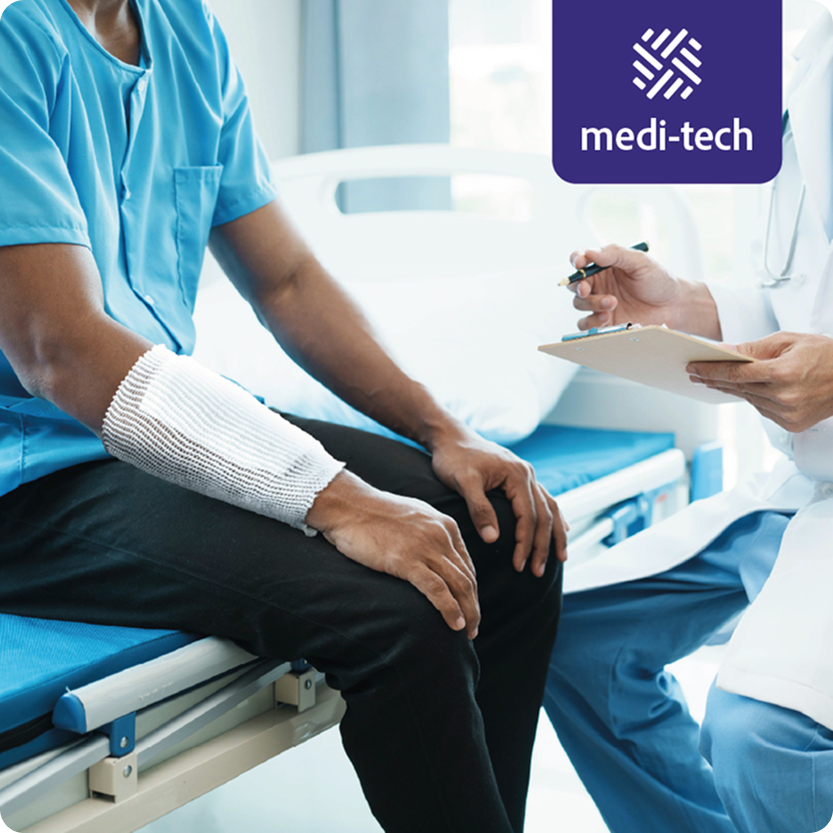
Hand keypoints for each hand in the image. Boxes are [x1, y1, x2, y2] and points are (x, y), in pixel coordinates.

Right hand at [306, 470, 480, 637]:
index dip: (471, 590)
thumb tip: (434, 553)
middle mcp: (441, 535)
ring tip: (467, 632)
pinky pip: (437, 589)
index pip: (467, 564)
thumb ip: (429, 532)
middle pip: (467, 577)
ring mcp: (425, 547)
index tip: (469, 607)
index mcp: (445, 525)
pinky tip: (454, 624)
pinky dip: (450, 609)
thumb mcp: (413, 516)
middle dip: (473, 606)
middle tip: (473, 627)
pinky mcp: (406, 560)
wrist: (348, 504)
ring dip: (468, 613)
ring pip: (459, 586)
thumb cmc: (374, 512)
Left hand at [429, 426, 568, 577]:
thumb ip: (479, 508)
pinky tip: (560, 529)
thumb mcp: (463, 482)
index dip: (525, 543)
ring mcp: (526, 475)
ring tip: (561, 558)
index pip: (528, 517)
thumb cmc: (453, 458)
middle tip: (537, 573)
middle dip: (542, 546)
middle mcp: (527, 474)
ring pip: (550, 507)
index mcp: (517, 475)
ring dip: (556, 534)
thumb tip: (493, 539)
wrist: (450, 437)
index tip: (519, 566)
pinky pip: (544, 499)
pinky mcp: (519, 477)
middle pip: (544, 516)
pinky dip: (554, 516)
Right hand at [569, 244, 682, 329]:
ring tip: (614, 303)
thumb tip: (590, 252)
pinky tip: (608, 318)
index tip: (579, 263)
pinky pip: (585, 323)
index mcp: (604, 265)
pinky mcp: (603, 321)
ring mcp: (599, 302)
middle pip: (575, 283)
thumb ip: (615, 254)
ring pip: (579, 303)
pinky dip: (592, 322)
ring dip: (592, 303)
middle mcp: (599, 283)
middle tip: (586, 290)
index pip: (581, 258)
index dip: (576, 259)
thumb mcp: (640, 261)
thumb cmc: (658, 280)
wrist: (672, 306)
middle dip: (578, 286)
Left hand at [688, 332, 832, 431]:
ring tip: (712, 380)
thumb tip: (724, 352)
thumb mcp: (788, 341)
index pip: (735, 374)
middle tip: (695, 373)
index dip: (710, 370)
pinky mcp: (791, 424)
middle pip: (737, 388)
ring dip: (729, 389)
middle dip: (713, 379)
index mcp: (783, 373)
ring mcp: (787, 414)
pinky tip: (744, 389)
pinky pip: (761, 409)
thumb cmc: (825, 354)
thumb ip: (753, 349)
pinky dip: (752, 398)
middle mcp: (784, 397)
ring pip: (747, 400)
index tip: (693, 367)